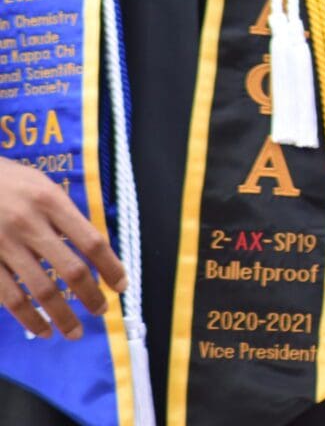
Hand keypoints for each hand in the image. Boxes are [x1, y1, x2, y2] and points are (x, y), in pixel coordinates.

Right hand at [0, 157, 126, 339]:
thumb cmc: (7, 182)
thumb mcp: (41, 186)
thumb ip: (64, 215)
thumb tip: (91, 248)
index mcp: (50, 202)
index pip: (91, 241)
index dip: (111, 267)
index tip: (122, 286)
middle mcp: (29, 225)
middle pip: (70, 270)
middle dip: (90, 296)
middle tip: (101, 312)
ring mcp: (3, 246)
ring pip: (40, 291)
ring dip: (61, 316)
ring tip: (74, 332)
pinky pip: (9, 298)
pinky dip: (28, 318)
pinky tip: (42, 329)